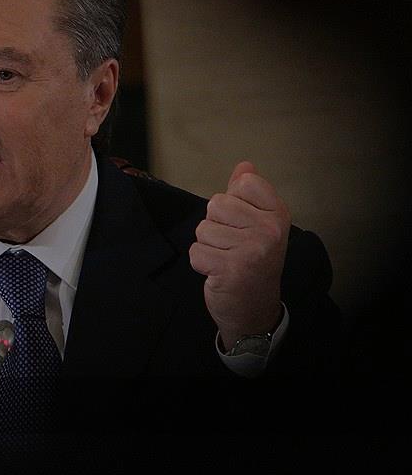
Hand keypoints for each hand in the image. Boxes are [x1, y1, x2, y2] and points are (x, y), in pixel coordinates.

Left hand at [189, 161, 288, 350]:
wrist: (254, 309)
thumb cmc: (253, 262)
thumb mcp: (257, 224)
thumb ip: (247, 195)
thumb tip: (244, 165)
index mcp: (277, 215)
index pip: (243, 183)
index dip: (233, 202)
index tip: (244, 224)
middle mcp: (269, 230)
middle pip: (216, 204)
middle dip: (216, 225)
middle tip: (233, 245)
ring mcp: (251, 250)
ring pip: (203, 229)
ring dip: (208, 245)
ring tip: (226, 258)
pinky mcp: (230, 269)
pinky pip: (195, 251)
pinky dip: (200, 263)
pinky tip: (218, 271)